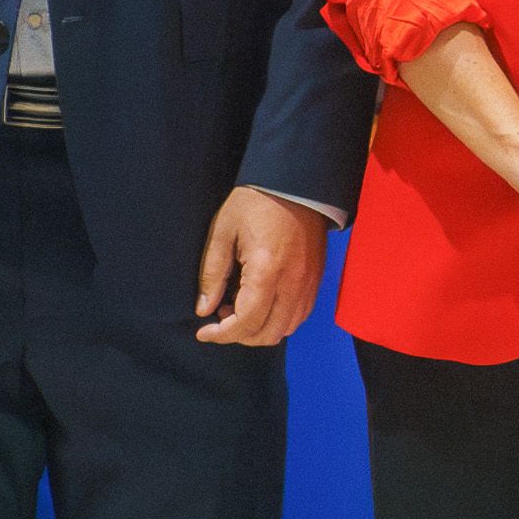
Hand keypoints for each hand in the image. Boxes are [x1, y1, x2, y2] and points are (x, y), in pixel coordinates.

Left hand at [196, 189, 324, 347]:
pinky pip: (299, 315)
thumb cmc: (255, 202)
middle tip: (220, 318)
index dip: (221, 334)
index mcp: (267, 271)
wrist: (295, 183)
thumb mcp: (223, 232)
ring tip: (240, 308)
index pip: (245, 323)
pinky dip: (279, 320)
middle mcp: (292, 284)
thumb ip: (213, 274)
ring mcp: (308, 284)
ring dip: (261, 329)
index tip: (203, 331)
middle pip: (268, 334)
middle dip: (240, 336)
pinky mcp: (315, 279)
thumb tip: (204, 309)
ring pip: (286, 328)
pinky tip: (262, 303)